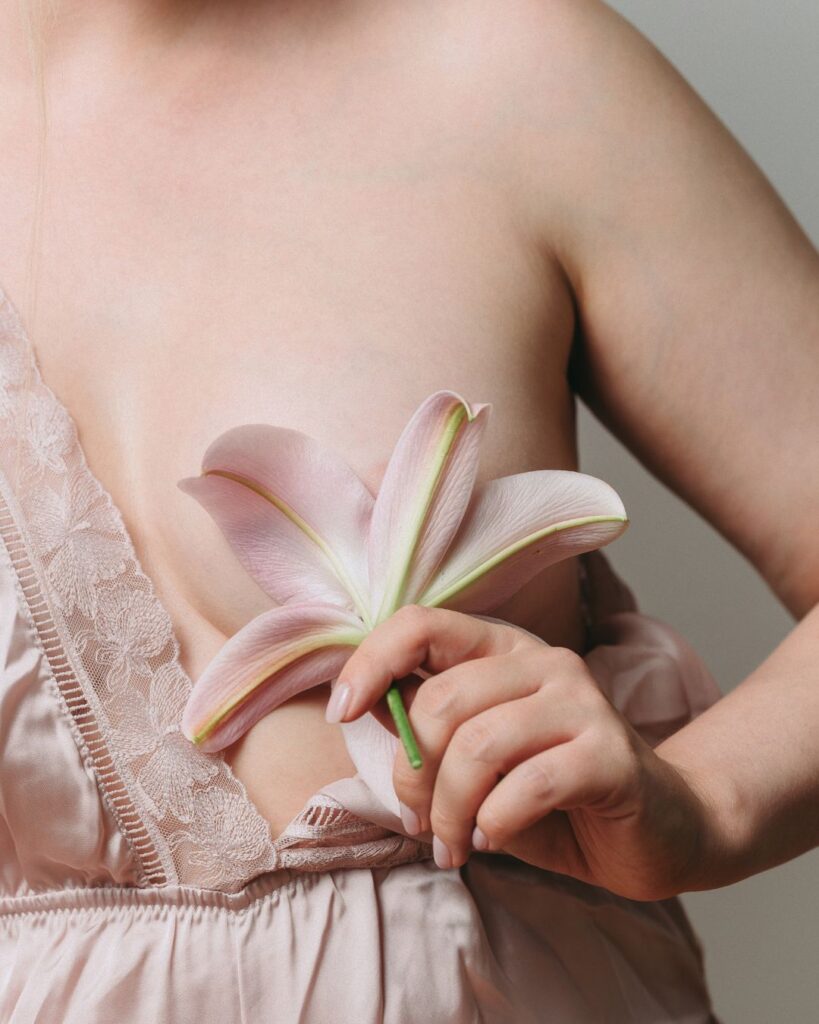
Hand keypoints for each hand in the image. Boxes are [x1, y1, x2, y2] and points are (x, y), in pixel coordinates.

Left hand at [332, 603, 718, 900]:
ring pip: (479, 745)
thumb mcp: (476, 758)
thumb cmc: (552, 795)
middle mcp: (543, 661)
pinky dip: (495, 821)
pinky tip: (493, 839)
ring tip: (453, 845)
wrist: (659, 829)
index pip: (422, 623)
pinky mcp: (611, 753)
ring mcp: (582, 702)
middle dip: (412, 773)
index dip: (371, 661)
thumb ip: (430, 728)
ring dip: (450, 810)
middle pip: (442, 699)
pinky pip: (528, 784)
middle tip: (418, 821)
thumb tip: (361, 708)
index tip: (341, 711)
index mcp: (502, 650)